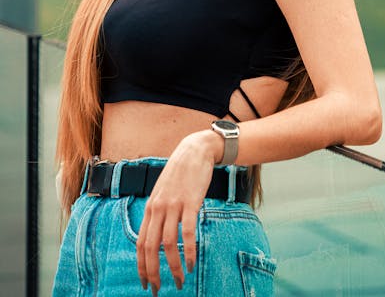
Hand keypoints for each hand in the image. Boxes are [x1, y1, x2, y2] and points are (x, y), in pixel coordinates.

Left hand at [136, 130, 222, 293]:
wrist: (195, 151)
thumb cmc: (180, 173)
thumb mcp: (163, 192)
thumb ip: (159, 212)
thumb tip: (156, 235)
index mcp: (150, 208)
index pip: (140, 243)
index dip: (141, 266)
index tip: (146, 283)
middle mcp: (158, 208)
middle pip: (150, 247)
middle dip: (153, 272)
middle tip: (159, 290)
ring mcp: (173, 205)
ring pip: (168, 244)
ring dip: (173, 266)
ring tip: (180, 281)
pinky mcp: (190, 203)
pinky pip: (187, 232)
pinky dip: (188, 252)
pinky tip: (191, 264)